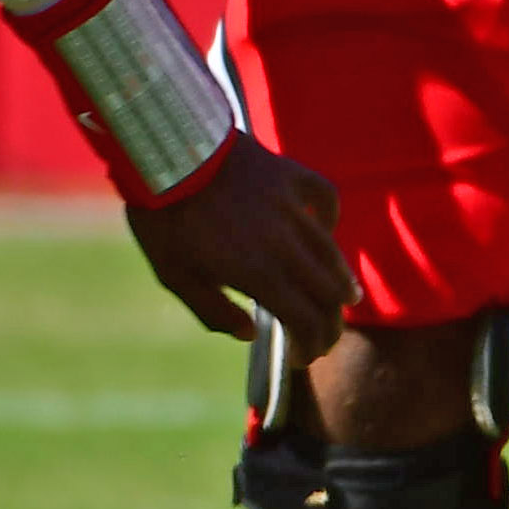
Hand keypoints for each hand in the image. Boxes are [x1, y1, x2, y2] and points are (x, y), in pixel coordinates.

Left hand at [124, 135, 350, 351]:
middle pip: (327, 294)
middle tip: (325, 335)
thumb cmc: (163, 218)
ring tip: (345, 298)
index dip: (311, 345)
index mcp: (258, 273)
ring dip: (341, 282)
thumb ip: (212, 311)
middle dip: (330, 324)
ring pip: (331, 253)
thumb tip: (249, 334)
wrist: (165, 152)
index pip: (306, 320)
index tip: (303, 355)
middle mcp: (285, 244)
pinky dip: (329, 219)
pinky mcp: (290, 175)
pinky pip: (326, 198)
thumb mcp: (174, 275)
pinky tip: (325, 230)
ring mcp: (292, 208)